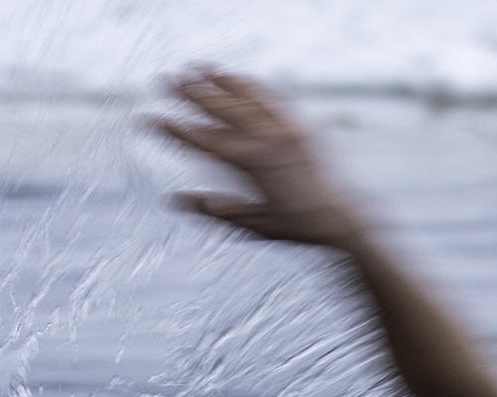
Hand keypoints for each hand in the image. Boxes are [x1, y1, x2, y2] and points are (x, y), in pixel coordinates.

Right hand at [150, 70, 367, 249]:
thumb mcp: (253, 224)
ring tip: (198, 69)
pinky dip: (251, 86)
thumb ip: (215, 210)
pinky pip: (271, 97)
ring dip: (220, 81)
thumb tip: (178, 200)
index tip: (152, 120)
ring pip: (246, 95)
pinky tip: (238, 80)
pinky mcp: (302, 125)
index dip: (176, 130)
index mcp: (252, 164)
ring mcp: (287, 128)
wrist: (343, 218)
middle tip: (167, 81)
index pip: (204, 140)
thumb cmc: (299, 226)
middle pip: (222, 108)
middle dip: (191, 93)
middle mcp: (269, 139)